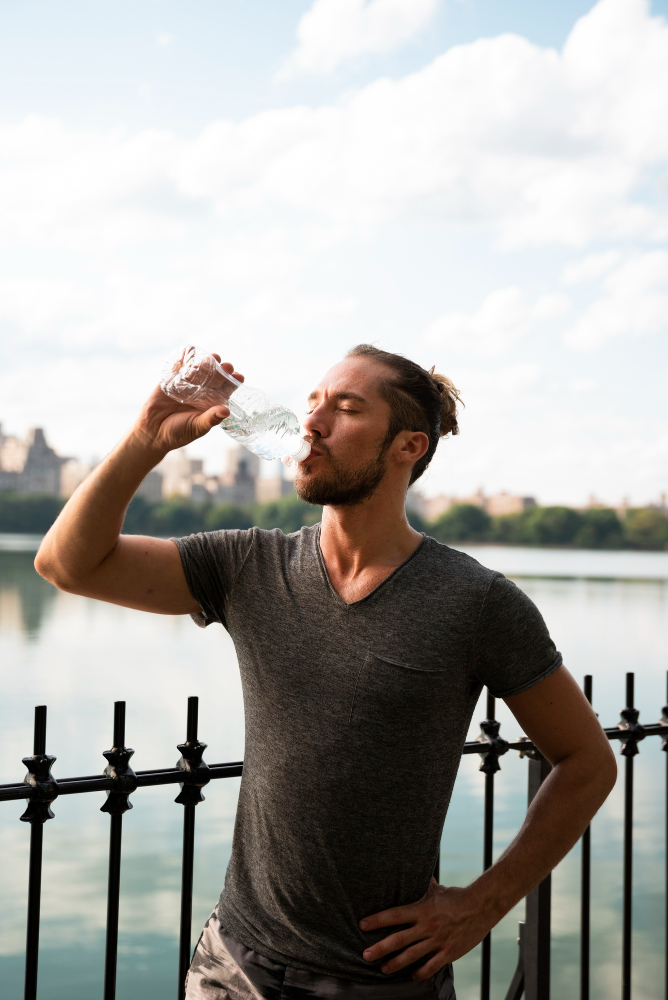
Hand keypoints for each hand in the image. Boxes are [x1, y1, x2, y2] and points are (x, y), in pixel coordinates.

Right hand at [132, 355, 243, 455]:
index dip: (232, 382)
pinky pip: (179, 367)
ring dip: (206, 362)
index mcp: (210, 404)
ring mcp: (186, 385)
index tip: (239, 376)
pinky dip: (184, 358)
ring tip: (213, 358)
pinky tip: (192, 350)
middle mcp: (200, 393)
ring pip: (199, 370)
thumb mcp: (197, 427)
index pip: (225, 390)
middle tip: (227, 366)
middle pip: (214, 377)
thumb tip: (226, 411)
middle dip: (222, 370)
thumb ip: (210, 419)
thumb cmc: (177, 433)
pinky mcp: (171, 380)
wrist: (152, 431)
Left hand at [359, 878, 493, 979]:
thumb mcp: (436, 889)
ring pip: (411, 956)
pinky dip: (420, 972)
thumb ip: (421, 885)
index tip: (362, 925)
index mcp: (421, 909)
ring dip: (395, 964)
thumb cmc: (456, 896)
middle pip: (398, 939)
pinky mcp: (448, 952)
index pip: (394, 915)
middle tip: (365, 955)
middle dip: (380, 948)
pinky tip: (412, 975)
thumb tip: (411, 869)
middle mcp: (427, 926)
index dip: (377, 920)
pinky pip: (431, 966)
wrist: (481, 907)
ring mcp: (437, 941)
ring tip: (383, 969)